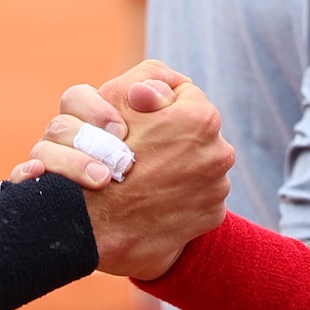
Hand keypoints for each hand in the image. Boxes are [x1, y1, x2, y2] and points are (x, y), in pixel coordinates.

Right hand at [17, 65, 229, 278]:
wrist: (89, 231)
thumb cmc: (94, 157)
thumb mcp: (110, 97)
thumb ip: (146, 78)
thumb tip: (169, 86)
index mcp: (201, 118)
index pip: (183, 94)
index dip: (154, 106)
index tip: (135, 124)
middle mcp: (220, 152)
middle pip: (193, 130)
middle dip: (168, 136)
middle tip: (136, 151)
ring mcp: (218, 188)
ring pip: (197, 162)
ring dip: (175, 166)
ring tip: (141, 179)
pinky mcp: (211, 216)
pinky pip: (198, 195)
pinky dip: (179, 196)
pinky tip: (152, 201)